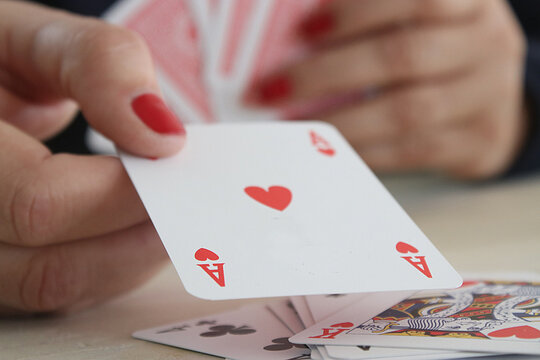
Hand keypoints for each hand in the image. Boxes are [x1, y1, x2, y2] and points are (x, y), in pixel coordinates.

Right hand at [0, 1, 184, 314]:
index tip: (172, 164)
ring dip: (132, 258)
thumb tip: (163, 133)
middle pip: (50, 266)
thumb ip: (100, 66)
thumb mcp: (37, 37)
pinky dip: (113, 263)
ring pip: (58, 287)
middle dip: (139, 237)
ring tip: (172, 212)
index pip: (40, 200)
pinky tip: (139, 228)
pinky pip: (60, 285)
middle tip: (189, 201)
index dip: (121, 192)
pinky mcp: (6, 260)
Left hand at [246, 0, 525, 178]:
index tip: (303, 30)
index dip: (356, 13)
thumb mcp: (419, 22)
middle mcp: (485, 44)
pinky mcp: (476, 143)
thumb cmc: (440, 53)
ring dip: (339, 121)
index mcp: (468, 3)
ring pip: (406, 112)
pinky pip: (411, 152)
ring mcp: (486, 97)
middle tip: (271, 89)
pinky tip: (329, 149)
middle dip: (327, 74)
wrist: (495, 103)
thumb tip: (297, 36)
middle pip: (402, 57)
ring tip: (292, 125)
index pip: (418, 0)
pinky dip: (364, 150)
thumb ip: (371, 23)